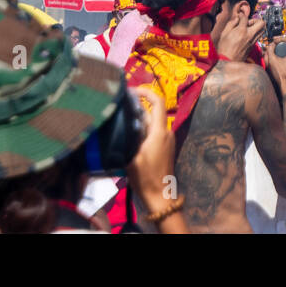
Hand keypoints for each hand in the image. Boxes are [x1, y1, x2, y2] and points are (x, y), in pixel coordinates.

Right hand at [125, 87, 175, 209]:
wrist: (159, 196)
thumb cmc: (146, 177)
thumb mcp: (132, 156)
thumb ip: (129, 136)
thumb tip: (122, 121)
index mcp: (160, 131)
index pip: (158, 102)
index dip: (146, 92)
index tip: (132, 90)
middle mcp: (166, 132)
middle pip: (152, 112)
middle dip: (137, 108)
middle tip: (119, 108)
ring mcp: (167, 139)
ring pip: (151, 122)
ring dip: (138, 120)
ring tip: (120, 122)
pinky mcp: (164, 147)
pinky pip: (153, 132)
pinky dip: (142, 130)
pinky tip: (128, 137)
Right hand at [216, 9, 265, 62]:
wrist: (228, 61)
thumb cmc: (224, 48)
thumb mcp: (224, 33)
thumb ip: (231, 23)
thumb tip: (237, 18)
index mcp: (241, 31)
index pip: (246, 18)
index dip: (242, 15)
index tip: (239, 16)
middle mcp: (249, 35)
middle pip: (261, 23)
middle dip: (256, 20)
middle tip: (249, 22)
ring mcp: (252, 41)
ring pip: (262, 30)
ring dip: (257, 27)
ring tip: (249, 28)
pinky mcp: (253, 46)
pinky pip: (258, 37)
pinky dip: (255, 33)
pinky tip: (247, 35)